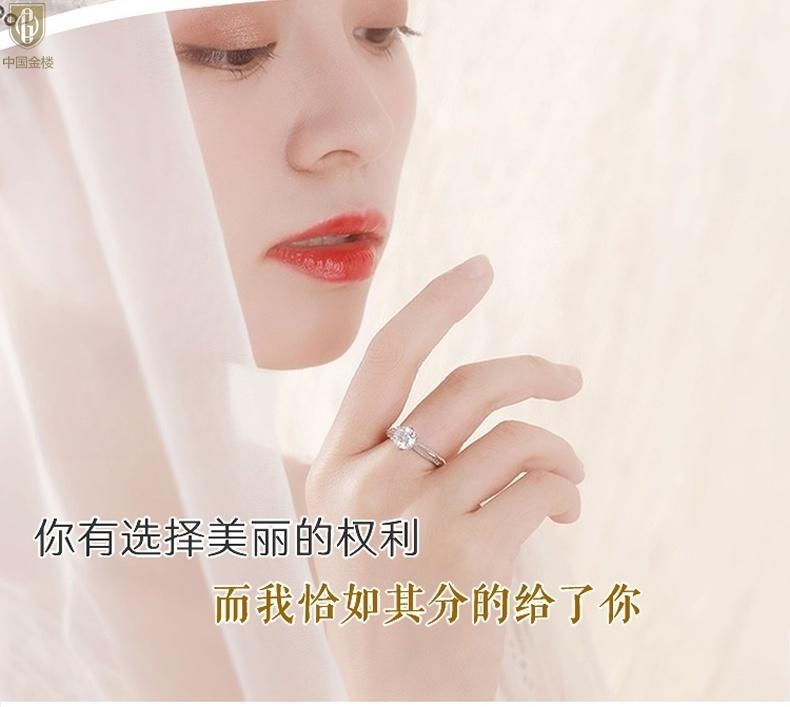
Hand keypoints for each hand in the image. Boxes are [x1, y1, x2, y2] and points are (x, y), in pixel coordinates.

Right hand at [305, 254, 584, 699]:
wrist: (393, 703)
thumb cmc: (381, 609)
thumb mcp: (351, 528)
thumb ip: (379, 462)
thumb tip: (455, 402)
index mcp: (332, 468)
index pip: (386, 357)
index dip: (437, 303)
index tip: (480, 268)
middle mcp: (366, 484)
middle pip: (468, 384)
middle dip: (532, 370)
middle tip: (567, 378)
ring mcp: (417, 519)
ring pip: (516, 436)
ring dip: (559, 449)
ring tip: (570, 475)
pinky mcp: (470, 557)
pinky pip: (540, 487)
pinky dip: (565, 490)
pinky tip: (563, 512)